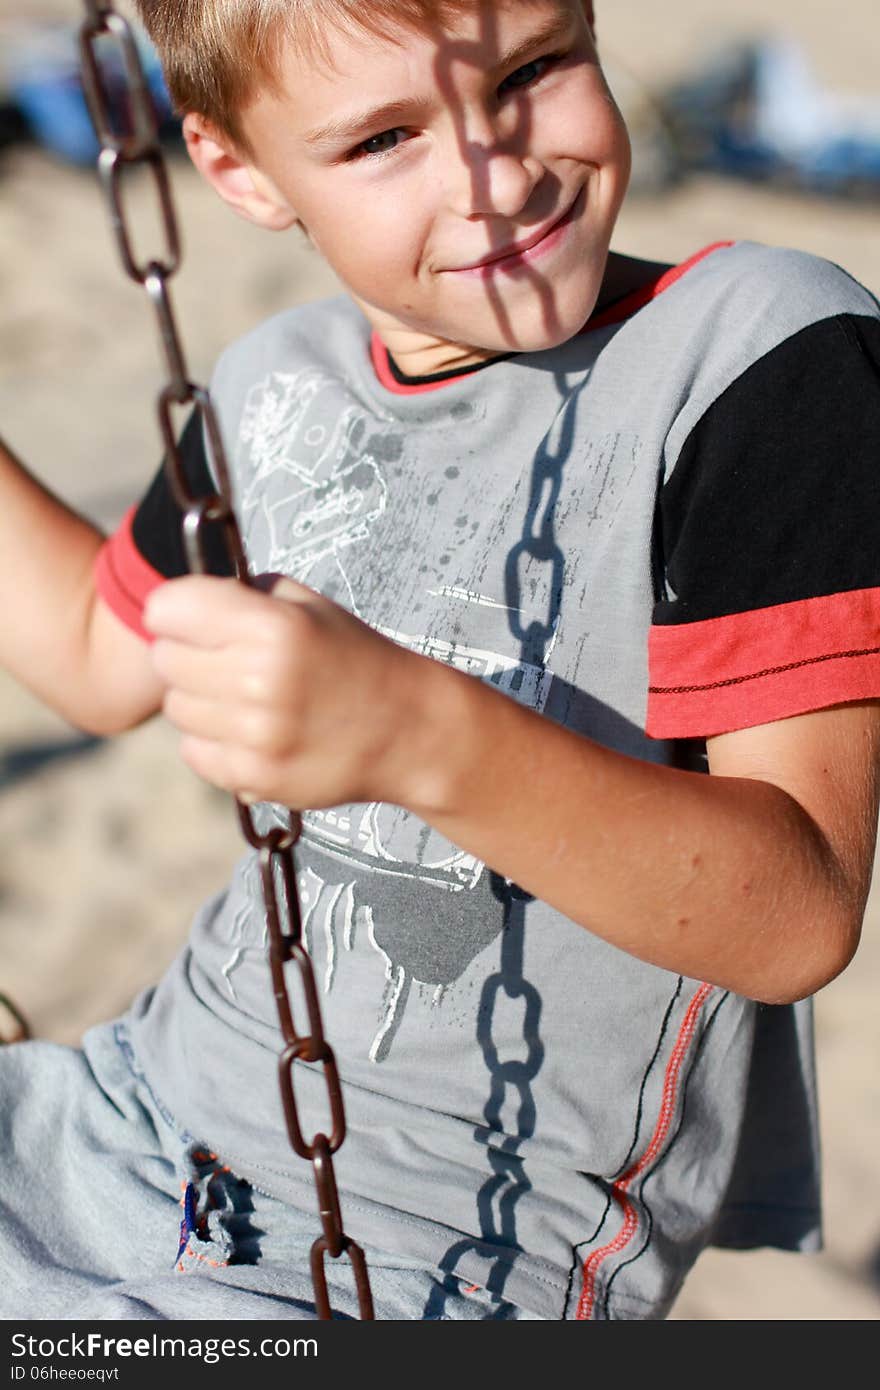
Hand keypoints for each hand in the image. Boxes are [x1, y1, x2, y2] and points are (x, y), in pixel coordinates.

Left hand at [143, 573, 427, 809]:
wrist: (408, 729)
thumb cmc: (354, 658)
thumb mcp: (309, 606)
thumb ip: (245, 593)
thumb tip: (179, 601)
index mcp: (272, 626)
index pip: (166, 608)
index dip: (176, 611)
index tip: (194, 619)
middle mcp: (259, 679)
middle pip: (164, 660)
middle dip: (188, 654)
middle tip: (227, 661)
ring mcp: (255, 734)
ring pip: (176, 708)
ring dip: (200, 700)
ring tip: (244, 698)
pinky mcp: (254, 777)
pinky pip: (193, 751)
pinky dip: (212, 742)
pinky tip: (250, 732)